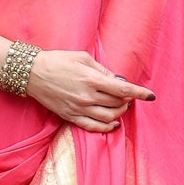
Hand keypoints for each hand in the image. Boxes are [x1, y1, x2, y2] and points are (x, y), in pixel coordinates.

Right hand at [24, 49, 153, 132]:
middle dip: (127, 100)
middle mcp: (86, 97)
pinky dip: (106, 127)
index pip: (122, 90)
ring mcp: (78, 109)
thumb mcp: (82, 57)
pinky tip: (113, 123)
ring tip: (121, 106)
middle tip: (126, 94)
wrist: (32, 74)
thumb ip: (102, 70)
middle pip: (117, 104)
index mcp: (91, 79)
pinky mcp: (70, 117)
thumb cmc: (58, 61)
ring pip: (109, 117)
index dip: (139, 93)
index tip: (150, 96)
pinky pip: (93, 127)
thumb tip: (118, 81)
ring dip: (120, 113)